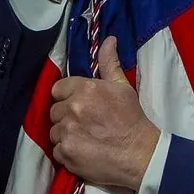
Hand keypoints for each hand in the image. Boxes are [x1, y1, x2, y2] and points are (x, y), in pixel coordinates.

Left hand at [48, 37, 159, 189]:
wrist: (140, 154)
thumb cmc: (132, 119)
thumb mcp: (123, 87)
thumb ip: (110, 63)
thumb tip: (108, 40)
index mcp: (86, 89)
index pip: (58, 89)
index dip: (67, 97)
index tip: (79, 105)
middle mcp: (73, 108)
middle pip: (54, 111)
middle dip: (66, 116)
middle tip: (84, 123)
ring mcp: (67, 131)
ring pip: (54, 131)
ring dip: (65, 135)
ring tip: (84, 138)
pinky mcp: (66, 153)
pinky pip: (57, 150)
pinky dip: (67, 152)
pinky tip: (83, 151)